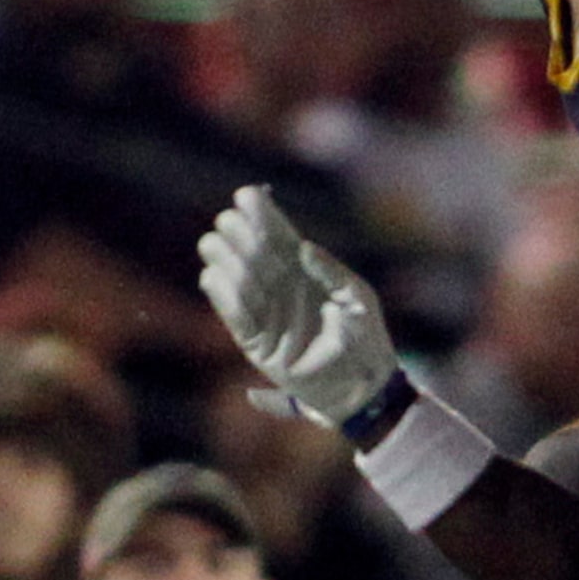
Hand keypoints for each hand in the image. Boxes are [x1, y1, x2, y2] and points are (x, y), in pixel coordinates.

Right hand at [197, 184, 397, 427]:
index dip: (264, 216)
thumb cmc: (366, 338)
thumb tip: (303, 248)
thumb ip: (332, 272)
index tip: (247, 194)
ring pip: (243, 284)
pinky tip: (212, 277)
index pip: (280, 239)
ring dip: (228, 263)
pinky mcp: (259, 347)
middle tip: (226, 218)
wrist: (364, 385)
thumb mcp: (357, 298)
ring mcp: (270, 318)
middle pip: (258, 257)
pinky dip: (225, 300)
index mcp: (307, 274)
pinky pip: (238, 320)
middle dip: (242, 236)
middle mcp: (284, 291)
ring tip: (212, 241)